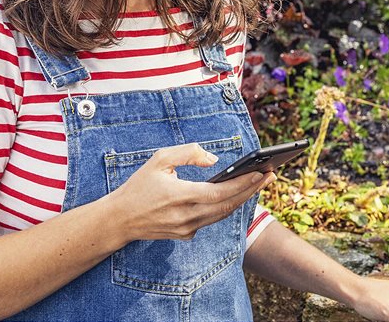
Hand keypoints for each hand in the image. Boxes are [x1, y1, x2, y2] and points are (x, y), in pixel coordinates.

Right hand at [106, 142, 270, 243]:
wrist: (119, 220)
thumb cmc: (139, 186)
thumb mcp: (159, 159)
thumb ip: (188, 153)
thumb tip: (214, 160)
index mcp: (181, 196)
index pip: (220, 192)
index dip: (244, 184)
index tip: (262, 173)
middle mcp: (186, 216)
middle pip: (228, 205)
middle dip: (251, 190)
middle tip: (270, 175)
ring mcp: (187, 229)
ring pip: (222, 215)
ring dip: (242, 199)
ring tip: (259, 182)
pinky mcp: (185, 235)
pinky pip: (211, 220)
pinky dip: (225, 208)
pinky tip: (236, 195)